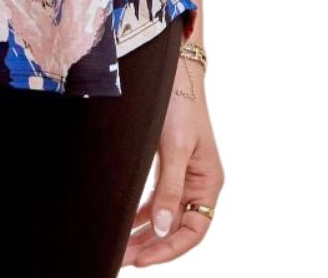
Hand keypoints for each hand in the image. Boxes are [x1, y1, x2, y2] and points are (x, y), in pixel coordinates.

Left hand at [122, 56, 223, 265]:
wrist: (173, 69)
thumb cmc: (179, 104)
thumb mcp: (174, 147)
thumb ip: (168, 189)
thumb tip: (161, 228)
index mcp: (208, 183)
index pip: (193, 231)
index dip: (169, 249)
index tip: (143, 260)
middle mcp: (198, 184)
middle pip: (176, 228)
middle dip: (151, 245)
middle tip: (121, 259)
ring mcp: (184, 175)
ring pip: (164, 216)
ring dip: (143, 232)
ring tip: (119, 247)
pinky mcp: (168, 164)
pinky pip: (157, 199)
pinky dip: (142, 212)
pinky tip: (125, 222)